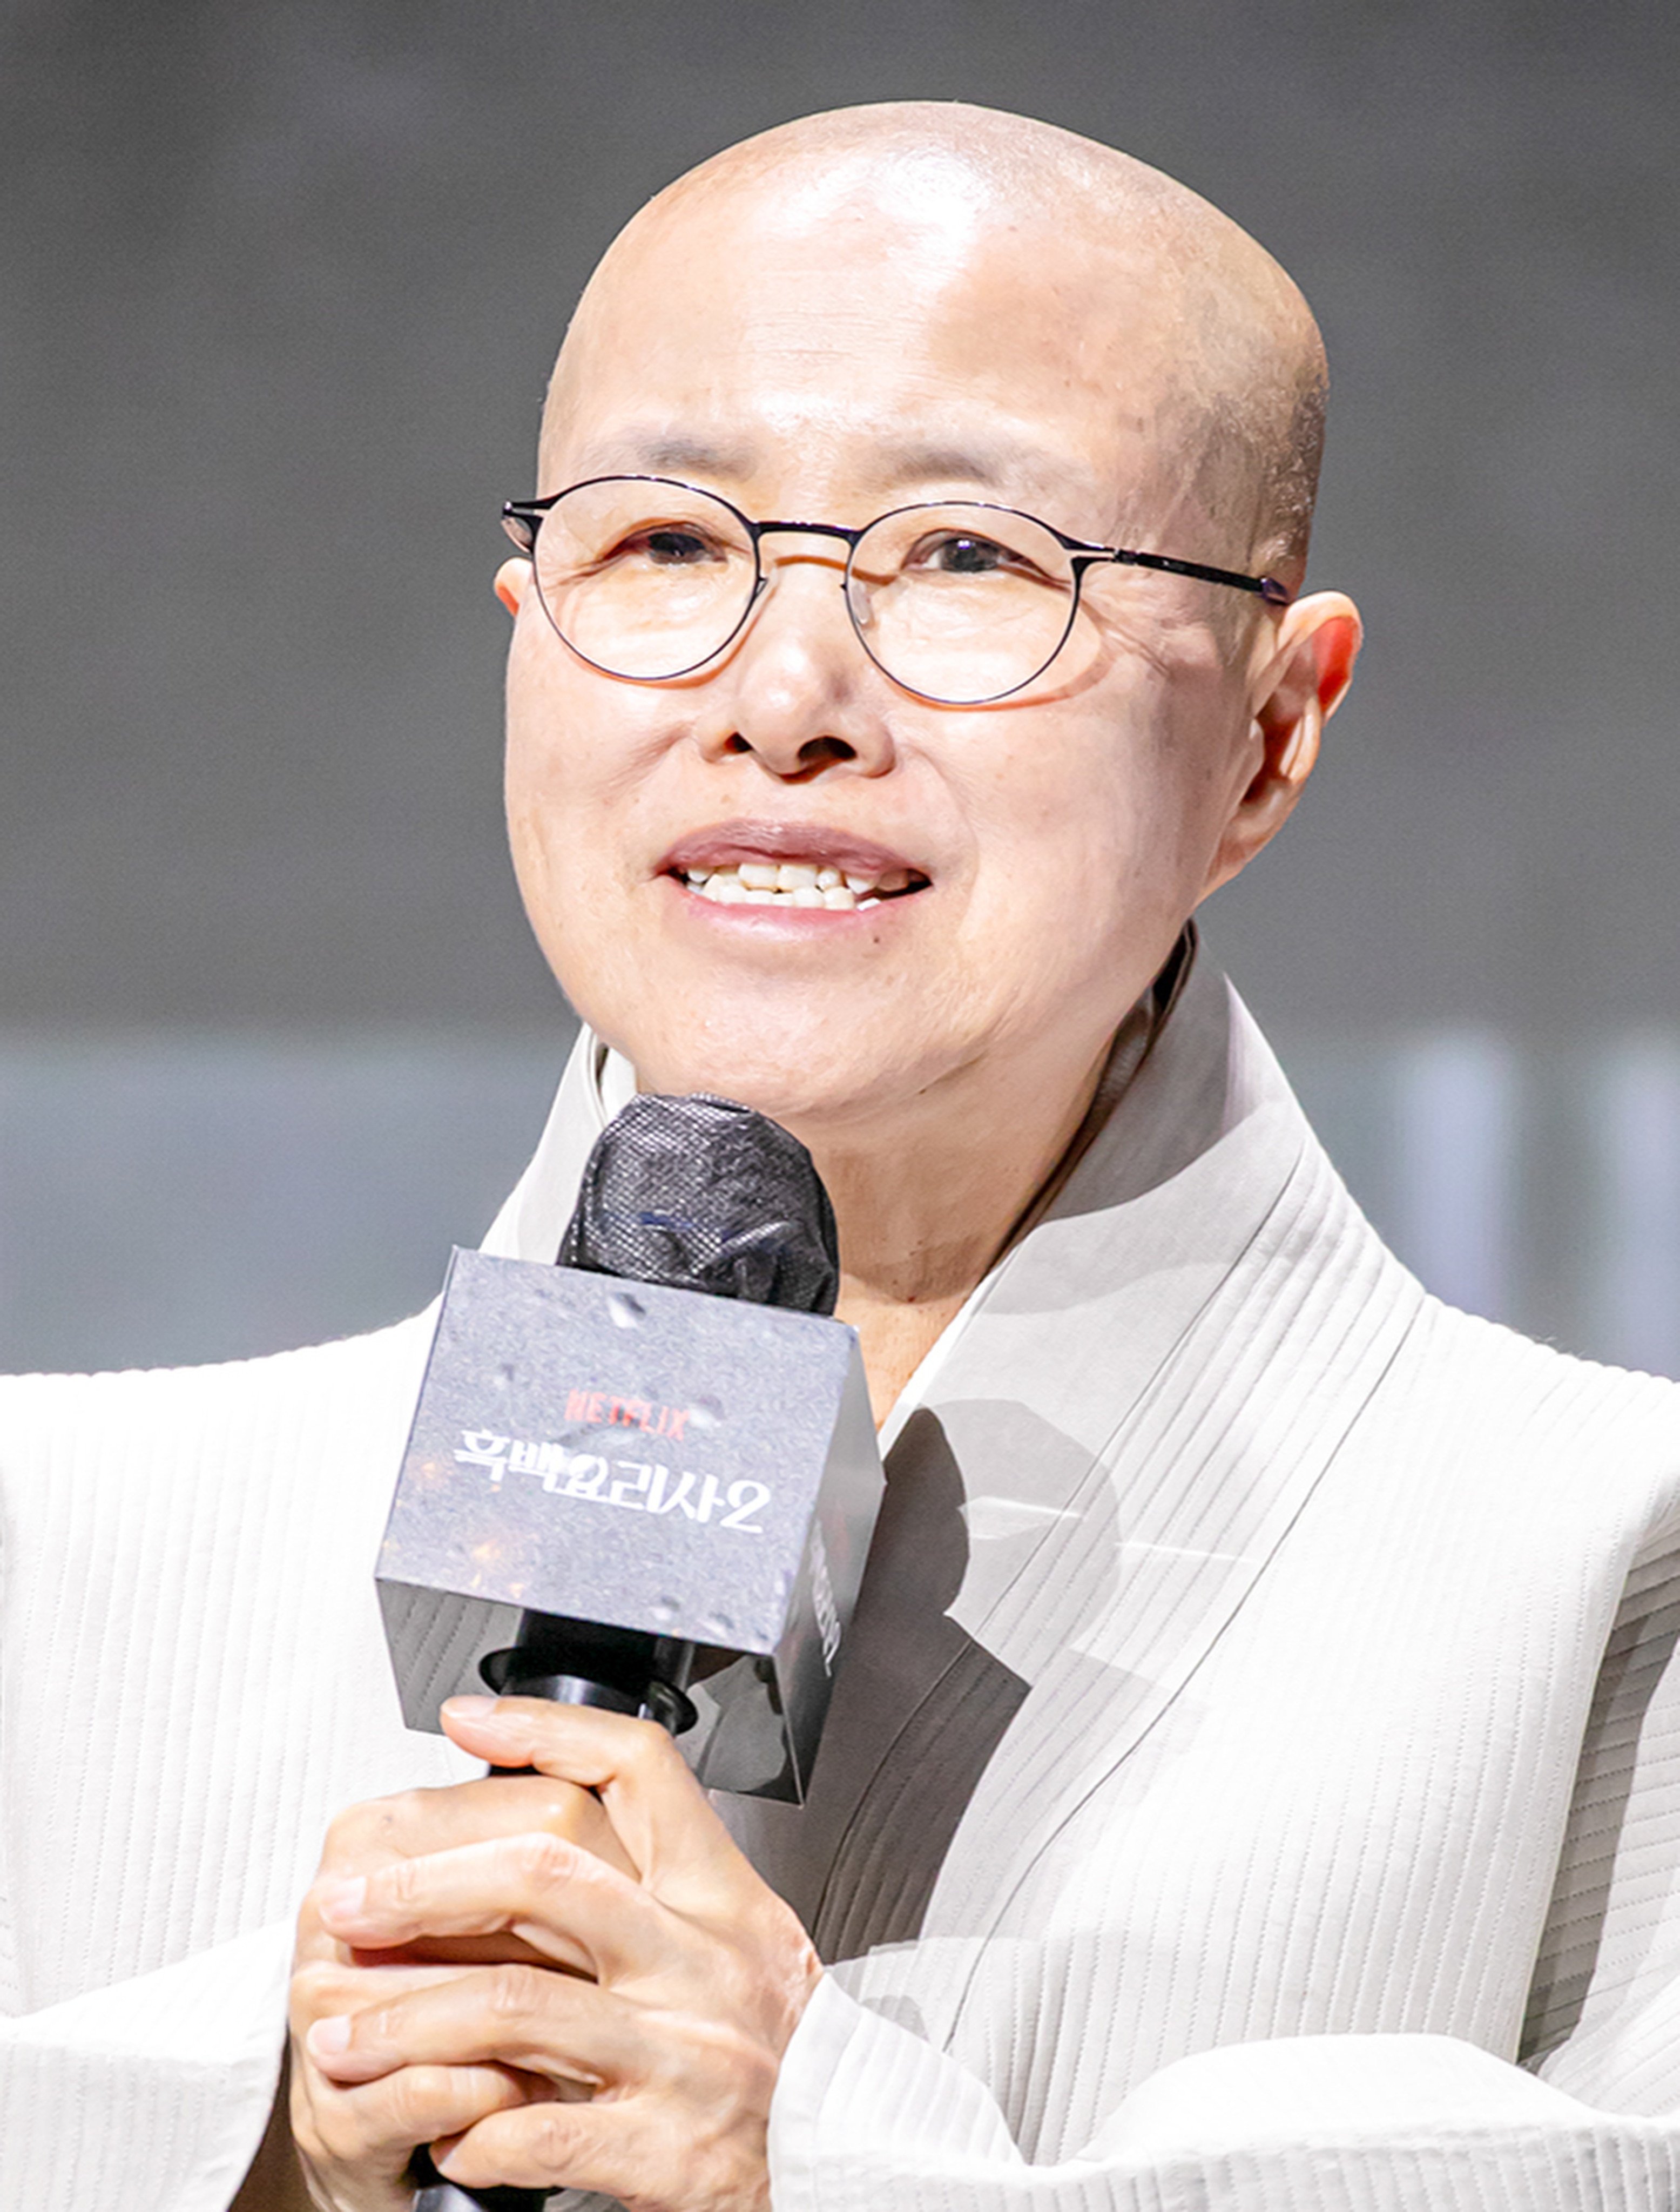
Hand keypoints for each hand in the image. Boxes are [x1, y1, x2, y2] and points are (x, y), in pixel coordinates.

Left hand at [297, 1695, 823, 2211]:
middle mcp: (701, 1962)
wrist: (857, 2165)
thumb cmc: (788, 2061)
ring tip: (342, 2035)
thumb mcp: (745, 1946)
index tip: (466, 1723)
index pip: (638, 1771)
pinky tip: (444, 2133)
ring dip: (408, 2021)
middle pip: (545, 1877)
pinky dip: (474, 2131)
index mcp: (720, 1898)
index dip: (547, 1731)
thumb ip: (658, 1896)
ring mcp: (684, 2053)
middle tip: (348, 1900)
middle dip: (426, 1884)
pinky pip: (540, 2130)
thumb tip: (531, 1839)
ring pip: (515, 2007)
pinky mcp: (666, 2150)